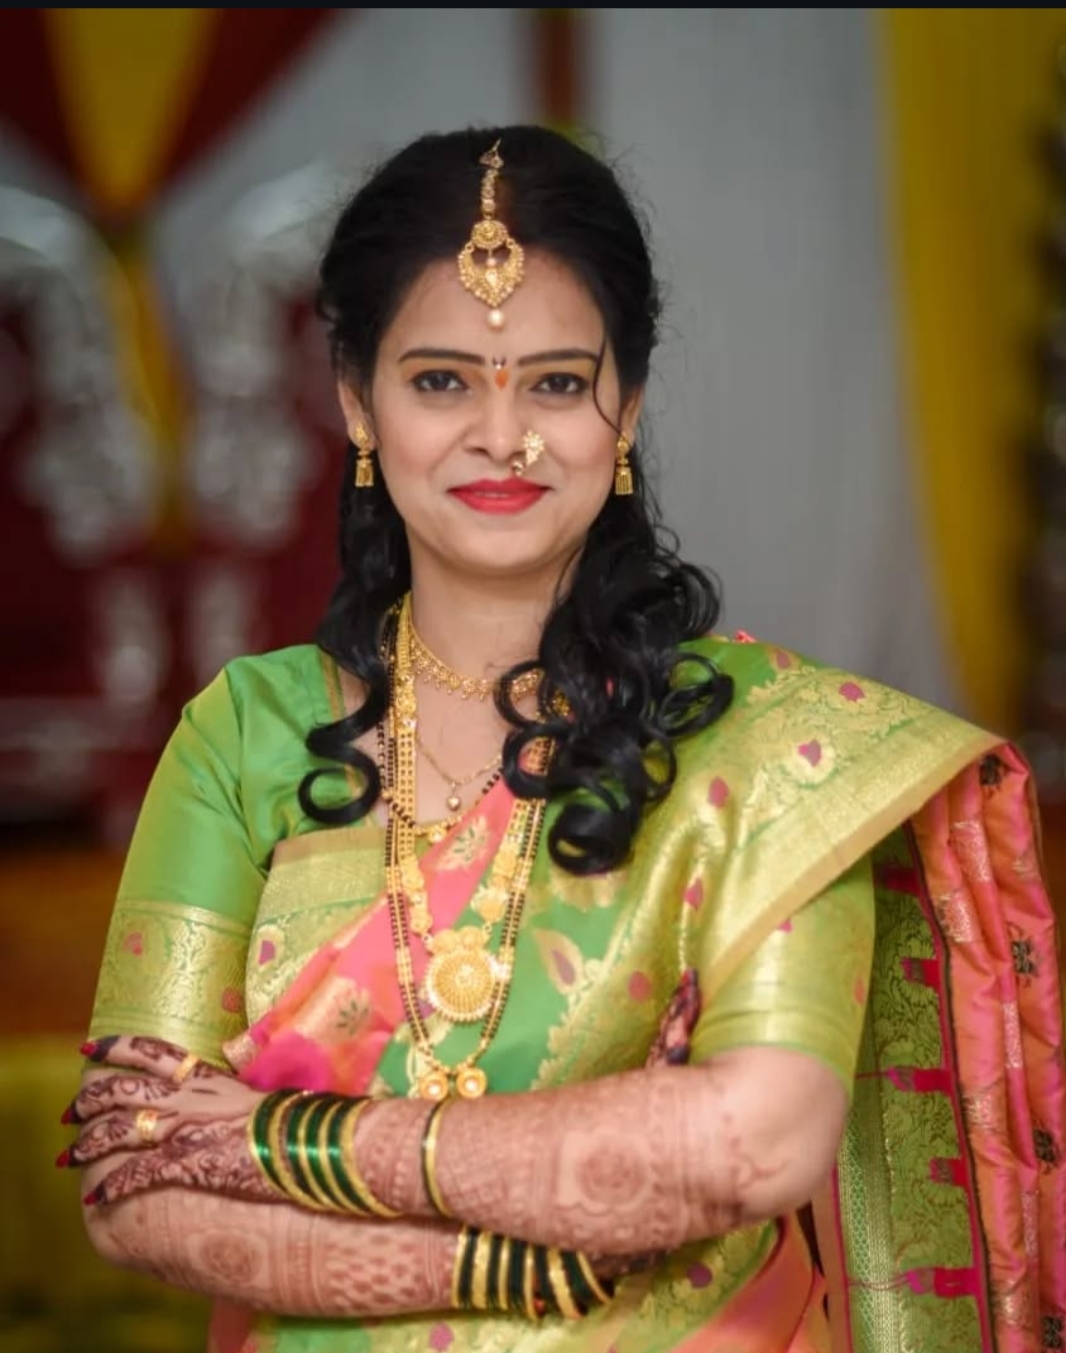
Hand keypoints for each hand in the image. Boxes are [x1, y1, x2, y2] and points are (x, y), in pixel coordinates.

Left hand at [66, 1035, 277, 1207]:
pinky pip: (136, 1173)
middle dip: (88, 1100)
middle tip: (69, 1112)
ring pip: (118, 1129)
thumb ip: (221, 1095)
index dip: (114, 1047)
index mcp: (202, 1076)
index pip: (150, 1050)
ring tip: (67, 1157)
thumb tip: (214, 1099)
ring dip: (87, 1144)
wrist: (304, 1142)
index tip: (88, 1047)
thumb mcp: (248, 1097)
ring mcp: (183, 1128)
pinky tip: (95, 1198)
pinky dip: (111, 1186)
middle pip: (123, 1088)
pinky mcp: (185, 1162)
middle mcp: (186, 1097)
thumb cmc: (286, 1120)